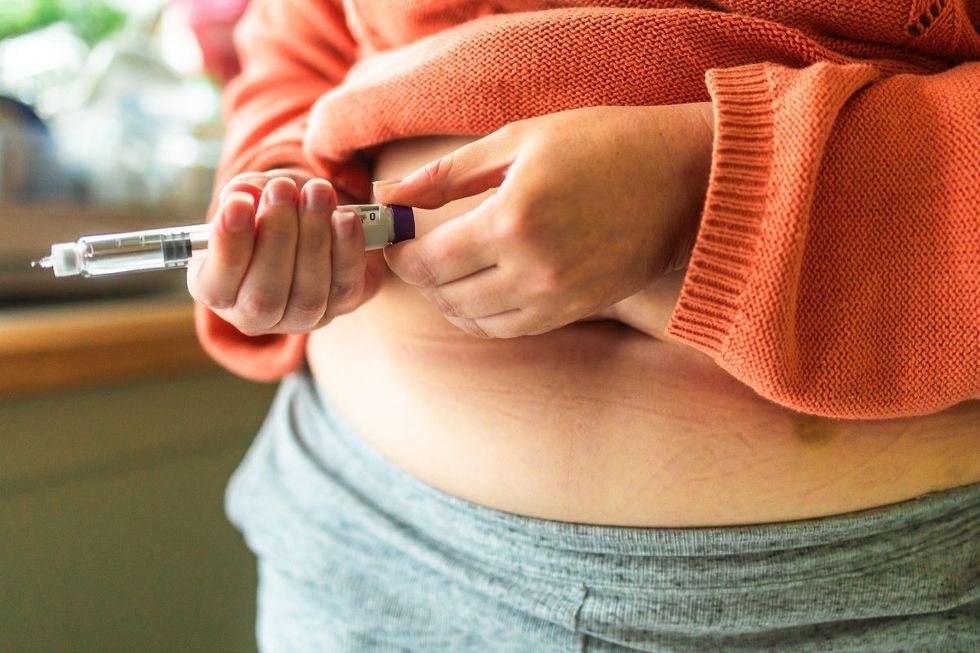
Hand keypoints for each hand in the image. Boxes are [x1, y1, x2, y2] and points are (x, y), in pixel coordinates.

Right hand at [187, 170, 385, 335]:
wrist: (311, 223)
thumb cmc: (268, 213)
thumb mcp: (249, 198)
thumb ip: (242, 194)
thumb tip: (244, 192)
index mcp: (217, 292)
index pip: (216, 286)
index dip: (228, 246)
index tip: (238, 203)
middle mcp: (255, 315)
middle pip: (264, 295)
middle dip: (277, 235)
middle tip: (283, 189)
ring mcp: (300, 318)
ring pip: (308, 293)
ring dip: (315, 236)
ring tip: (318, 192)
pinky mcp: (340, 307)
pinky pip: (345, 286)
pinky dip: (347, 250)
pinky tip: (345, 217)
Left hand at [374, 103, 713, 337]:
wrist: (687, 181)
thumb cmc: (605, 144)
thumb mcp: (519, 140)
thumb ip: (447, 173)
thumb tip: (389, 195)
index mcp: (513, 221)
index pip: (429, 262)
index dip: (401, 254)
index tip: (397, 237)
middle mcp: (532, 271)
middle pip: (447, 297)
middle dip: (420, 277)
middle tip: (415, 251)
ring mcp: (557, 298)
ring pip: (475, 320)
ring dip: (448, 300)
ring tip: (446, 269)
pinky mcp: (576, 311)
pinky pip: (510, 329)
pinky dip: (483, 316)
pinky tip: (480, 289)